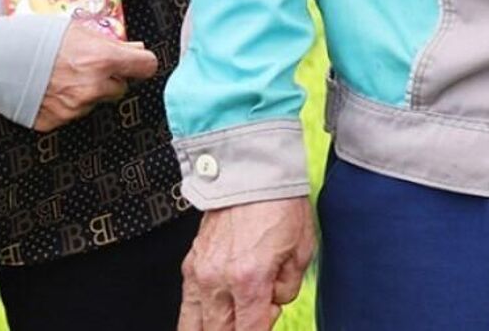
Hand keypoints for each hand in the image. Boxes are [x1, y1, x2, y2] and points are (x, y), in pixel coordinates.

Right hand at [33, 22, 158, 131]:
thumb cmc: (35, 38)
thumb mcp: (78, 30)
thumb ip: (110, 42)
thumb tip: (135, 48)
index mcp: (103, 60)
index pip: (146, 66)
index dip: (140, 63)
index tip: (135, 62)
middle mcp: (93, 88)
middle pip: (120, 88)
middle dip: (110, 78)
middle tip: (88, 67)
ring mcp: (74, 108)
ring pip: (95, 102)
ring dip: (87, 92)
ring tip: (62, 76)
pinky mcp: (55, 122)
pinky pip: (71, 114)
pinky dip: (65, 104)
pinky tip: (49, 89)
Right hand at [179, 197, 315, 330]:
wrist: (252, 173)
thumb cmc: (279, 204)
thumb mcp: (301, 250)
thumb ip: (286, 289)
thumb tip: (272, 305)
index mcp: (249, 278)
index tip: (267, 322)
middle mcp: (217, 279)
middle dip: (239, 329)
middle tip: (257, 311)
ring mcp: (199, 272)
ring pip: (193, 325)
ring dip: (214, 328)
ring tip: (234, 315)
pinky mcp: (189, 263)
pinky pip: (186, 304)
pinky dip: (200, 314)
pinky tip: (217, 308)